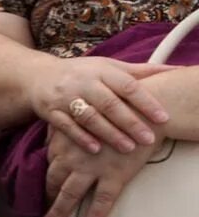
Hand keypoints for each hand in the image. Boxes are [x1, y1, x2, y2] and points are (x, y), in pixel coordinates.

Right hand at [32, 56, 171, 153]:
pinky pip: (66, 126)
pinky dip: (81, 138)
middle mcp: (82, 82)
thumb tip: (177, 71)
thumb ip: (141, 72)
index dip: (146, 101)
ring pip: (89, 117)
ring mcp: (65, 97)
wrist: (38, 76)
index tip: (163, 117)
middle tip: (149, 139)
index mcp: (101, 70)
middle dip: (130, 122)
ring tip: (128, 148)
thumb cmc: (83, 73)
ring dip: (109, 133)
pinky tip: (96, 149)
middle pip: (109, 103)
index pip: (127, 85)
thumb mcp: (109, 67)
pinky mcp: (50, 111)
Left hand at [46, 124, 155, 216]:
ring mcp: (92, 168)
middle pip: (53, 181)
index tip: (43, 188)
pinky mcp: (114, 176)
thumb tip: (49, 139)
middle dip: (46, 197)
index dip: (44, 177)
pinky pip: (102, 201)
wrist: (141, 113)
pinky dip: (94, 216)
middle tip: (41, 211)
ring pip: (70, 194)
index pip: (48, 163)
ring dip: (58, 211)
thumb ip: (62, 128)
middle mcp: (72, 157)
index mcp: (62, 141)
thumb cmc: (109, 111)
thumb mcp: (79, 114)